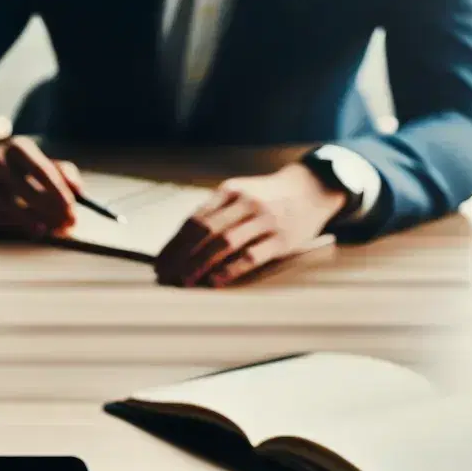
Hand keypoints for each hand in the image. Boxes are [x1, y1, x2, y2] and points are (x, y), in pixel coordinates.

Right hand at [0, 135, 84, 237]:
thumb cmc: (6, 162)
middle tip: (65, 225)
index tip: (72, 210)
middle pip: (27, 192)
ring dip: (31, 222)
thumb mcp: (32, 158)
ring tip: (47, 229)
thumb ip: (61, 170)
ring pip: (10, 208)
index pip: (42, 171)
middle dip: (50, 211)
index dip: (59, 193)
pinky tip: (26, 227)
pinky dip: (12, 225)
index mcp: (17, 148)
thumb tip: (80, 190)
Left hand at [154, 164, 347, 287]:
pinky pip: (251, 256)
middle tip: (165, 277)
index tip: (159, 263)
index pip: (194, 220)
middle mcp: (246, 203)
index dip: (173, 244)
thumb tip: (178, 243)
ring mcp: (265, 220)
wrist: (312, 188)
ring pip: (225, 243)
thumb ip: (214, 212)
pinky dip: (230, 270)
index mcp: (230, 191)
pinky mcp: (282, 239)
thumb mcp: (240, 193)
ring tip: (184, 282)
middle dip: (180, 257)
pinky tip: (214, 282)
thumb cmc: (267, 197)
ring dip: (200, 265)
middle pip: (205, 232)